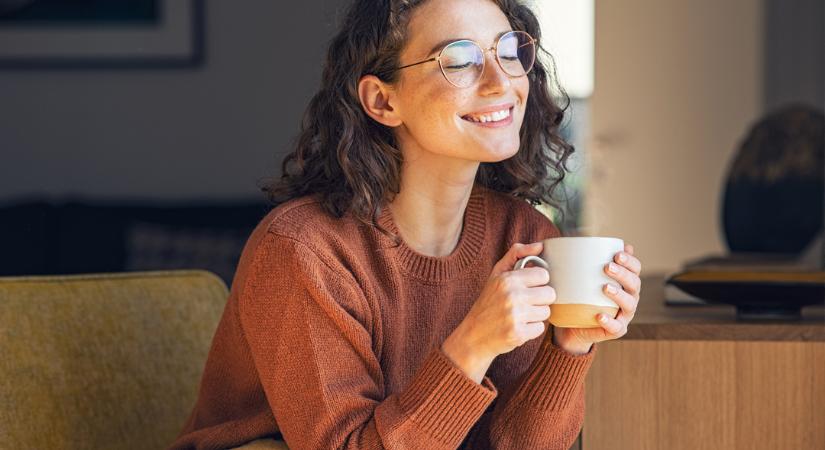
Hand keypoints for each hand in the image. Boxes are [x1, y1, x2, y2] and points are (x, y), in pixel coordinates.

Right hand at [442, 242, 556, 381]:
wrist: (473, 335)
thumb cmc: (488, 302)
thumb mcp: (497, 274)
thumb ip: (517, 254)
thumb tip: (540, 245)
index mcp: (508, 279)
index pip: (544, 275)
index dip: (538, 282)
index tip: (527, 288)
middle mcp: (512, 295)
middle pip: (550, 294)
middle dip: (540, 299)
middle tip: (525, 303)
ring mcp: (515, 315)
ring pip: (546, 312)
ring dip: (536, 315)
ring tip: (520, 316)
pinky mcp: (518, 334)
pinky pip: (540, 328)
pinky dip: (531, 330)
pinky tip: (518, 327)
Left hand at [552, 243, 642, 354]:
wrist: (574, 325)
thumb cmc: (581, 295)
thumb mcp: (583, 277)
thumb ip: (587, 260)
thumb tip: (584, 238)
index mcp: (626, 282)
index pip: (635, 269)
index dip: (630, 261)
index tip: (617, 254)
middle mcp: (630, 297)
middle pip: (634, 284)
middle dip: (623, 274)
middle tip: (607, 267)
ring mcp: (624, 315)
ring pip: (629, 304)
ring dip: (619, 295)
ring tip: (605, 287)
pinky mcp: (616, 330)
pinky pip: (616, 327)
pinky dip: (609, 321)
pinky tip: (600, 315)